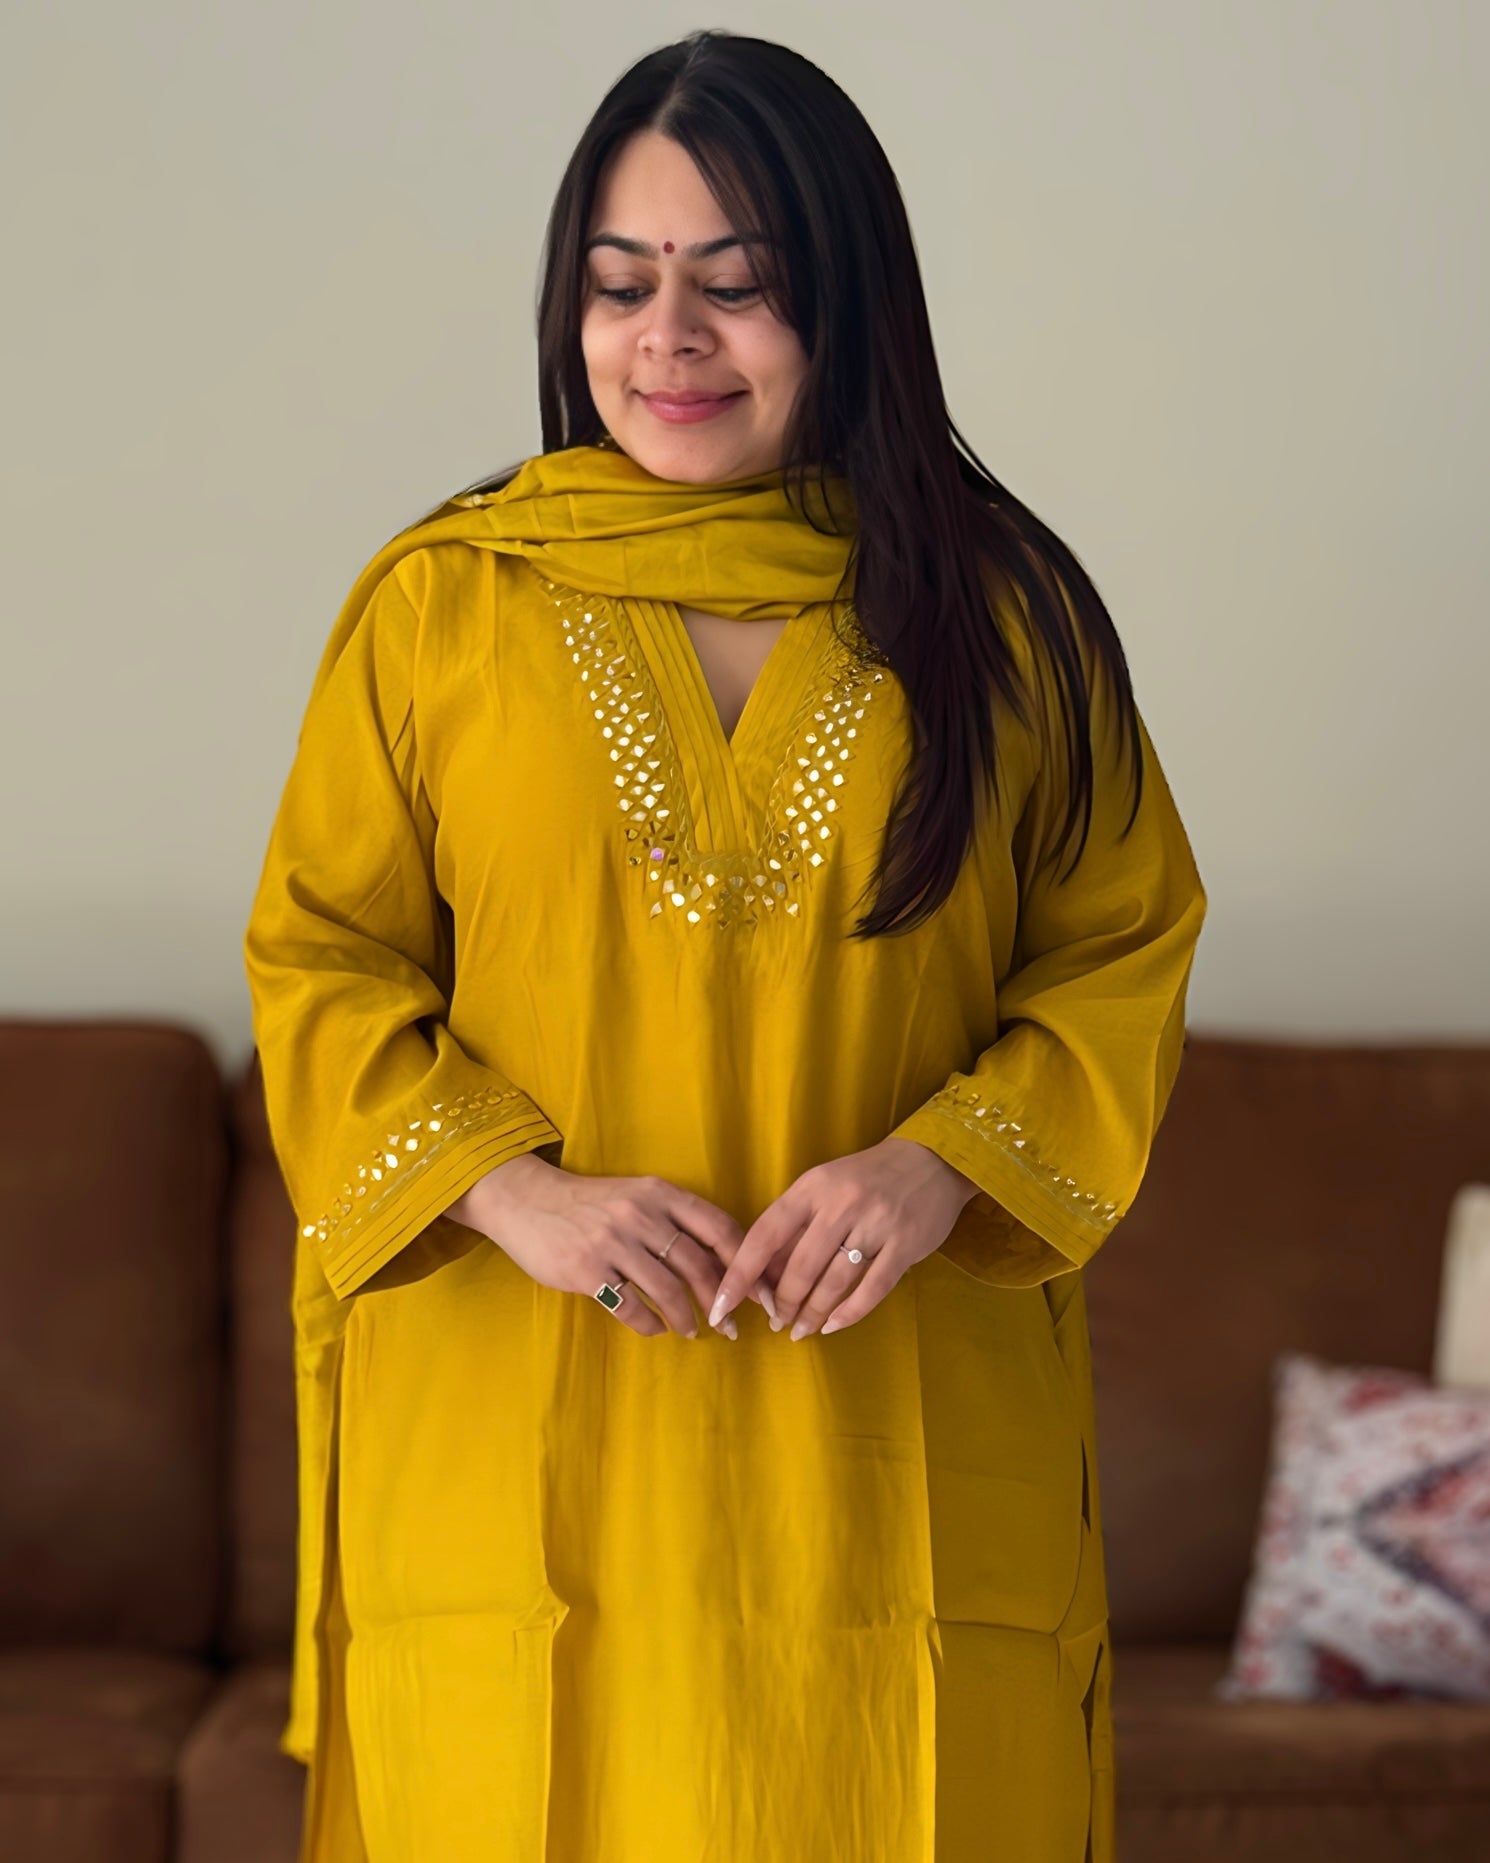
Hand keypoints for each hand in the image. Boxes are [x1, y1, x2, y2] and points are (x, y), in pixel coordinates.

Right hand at [446, 1152, 767, 1339]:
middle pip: (699, 1266)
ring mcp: (613, 1242)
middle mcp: (642, 1215)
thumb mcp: (637, 1196)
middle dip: (722, 1303)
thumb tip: (723, 1262)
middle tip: (732, 1327)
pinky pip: (631, 1307)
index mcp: (661, 1194)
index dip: (746, 1265)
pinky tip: (655, 1329)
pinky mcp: (587, 1270)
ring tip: (692, 1331)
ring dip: (687, 1319)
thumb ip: (674, 1221)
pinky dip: (649, 1324)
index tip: (763, 1293)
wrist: (528, 1201)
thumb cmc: (591, 1203)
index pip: (719, 1229)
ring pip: (669, 1291)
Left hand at [707, 1139, 980, 1340]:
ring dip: (812, 1313)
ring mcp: (875, 1224)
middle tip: (776, 1323)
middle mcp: (841, 1203)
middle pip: (799, 1266)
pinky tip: (833, 1326)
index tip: (721, 1305)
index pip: (764, 1234)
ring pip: (832, 1282)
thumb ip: (794, 1227)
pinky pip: (871, 1289)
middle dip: (782, 1303)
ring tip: (800, 1330)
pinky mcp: (905, 1245)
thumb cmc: (865, 1179)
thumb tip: (761, 1276)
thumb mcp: (823, 1189)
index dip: (740, 1274)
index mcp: (812, 1187)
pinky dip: (848, 1313)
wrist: (932, 1161)